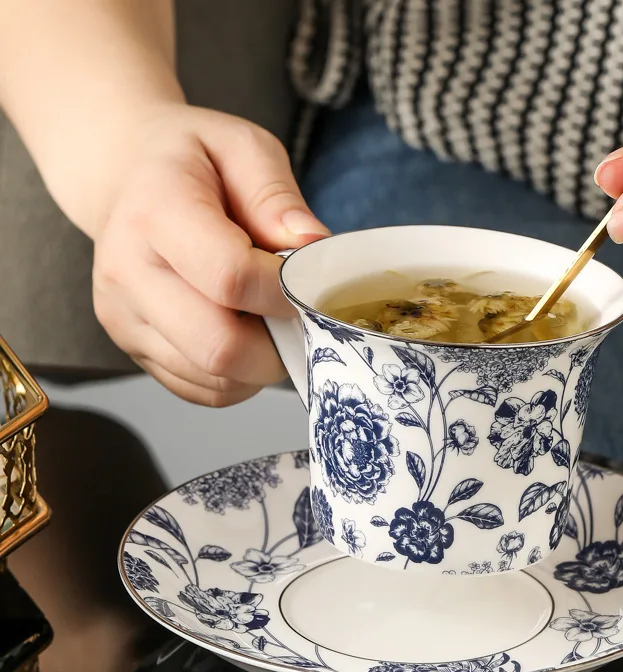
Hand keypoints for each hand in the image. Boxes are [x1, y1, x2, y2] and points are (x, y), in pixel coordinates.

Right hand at [92, 103, 328, 405]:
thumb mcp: (242, 147)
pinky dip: (239, 377)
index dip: (284, 291)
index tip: (307, 282)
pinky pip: (202, 390)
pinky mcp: (131, 347)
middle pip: (219, 346)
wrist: (126, 177)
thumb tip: (315, 248)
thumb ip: (278, 196)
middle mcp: (127, 272)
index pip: (230, 277)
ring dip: (261, 364)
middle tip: (297, 317)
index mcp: (155, 211)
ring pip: (214, 378)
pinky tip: (245, 336)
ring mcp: (124, 317)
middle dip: (279, 345)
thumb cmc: (192, 161)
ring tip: (269, 321)